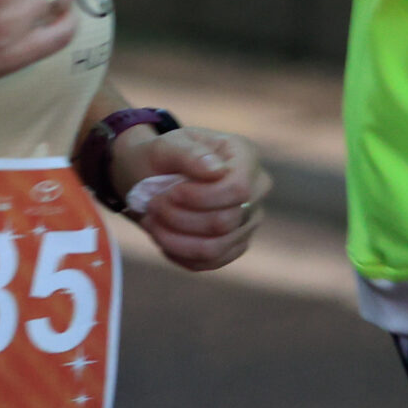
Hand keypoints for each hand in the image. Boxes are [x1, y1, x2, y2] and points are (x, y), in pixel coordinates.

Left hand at [114, 125, 268, 272]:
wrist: (154, 174)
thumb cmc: (164, 156)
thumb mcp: (168, 145)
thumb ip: (190, 153)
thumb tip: (217, 171)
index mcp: (245, 156)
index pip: (238, 188)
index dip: (201, 198)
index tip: (169, 193)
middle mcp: (256, 190)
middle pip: (225, 222)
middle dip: (179, 217)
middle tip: (152, 205)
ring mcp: (249, 221)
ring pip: (215, 247)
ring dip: (175, 239)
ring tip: (151, 221)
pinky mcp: (235, 245)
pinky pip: (209, 262)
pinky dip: (179, 252)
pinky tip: (161, 235)